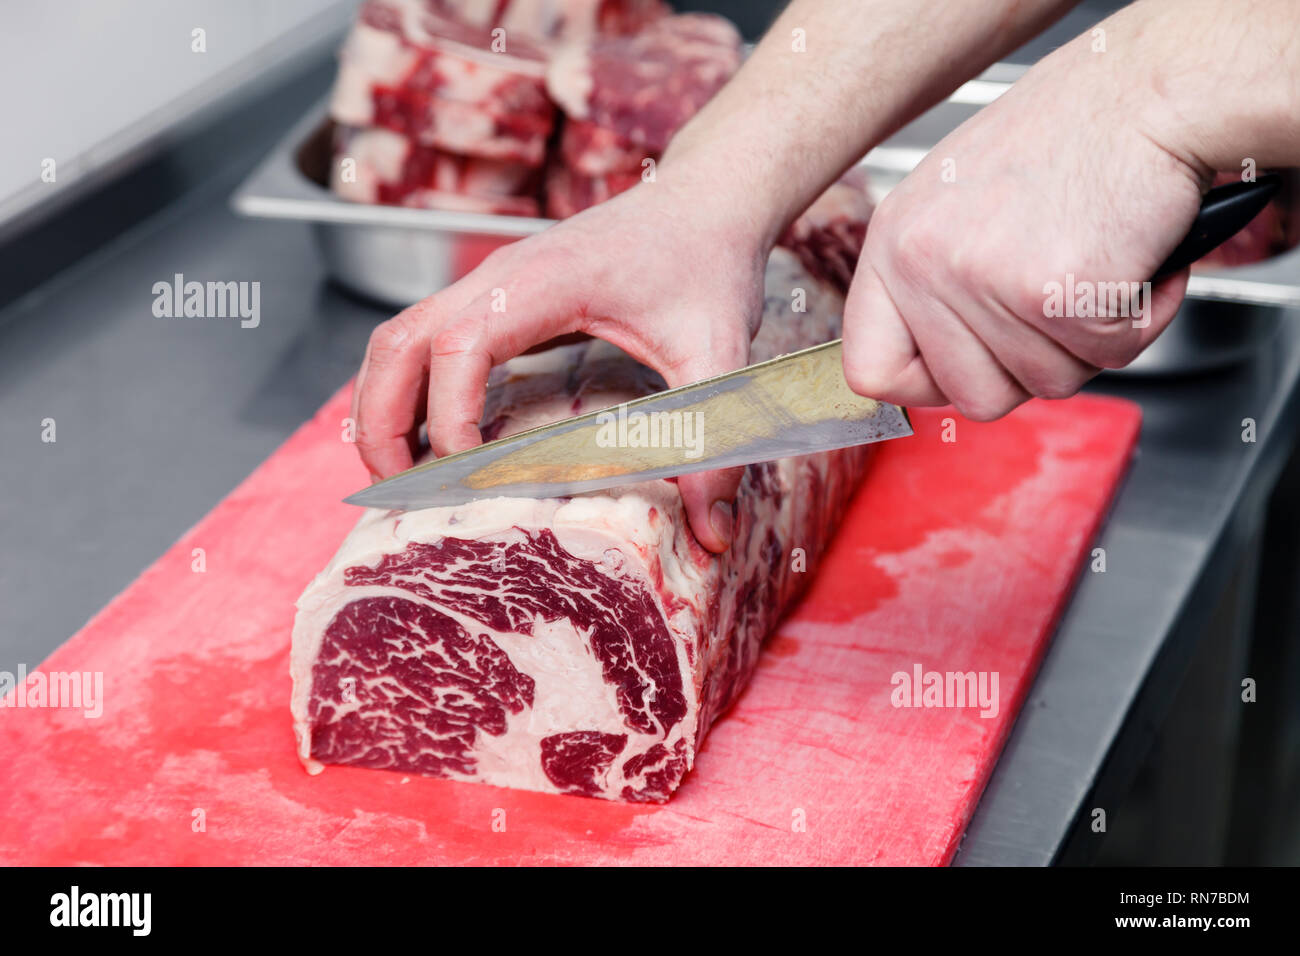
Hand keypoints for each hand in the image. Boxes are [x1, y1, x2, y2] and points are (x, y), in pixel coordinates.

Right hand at [352, 180, 767, 551]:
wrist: (708, 199)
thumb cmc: (708, 261)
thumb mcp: (719, 354)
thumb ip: (713, 443)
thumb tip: (714, 535)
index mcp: (545, 280)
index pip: (460, 347)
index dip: (450, 418)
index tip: (469, 478)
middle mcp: (502, 273)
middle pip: (400, 342)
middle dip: (384, 422)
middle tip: (398, 494)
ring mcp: (493, 279)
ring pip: (400, 336)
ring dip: (385, 404)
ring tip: (401, 475)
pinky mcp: (500, 292)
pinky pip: (428, 336)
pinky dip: (411, 388)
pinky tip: (432, 437)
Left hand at [842, 35, 1205, 418]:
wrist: (1148, 90)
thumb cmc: (1068, 137)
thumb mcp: (959, 203)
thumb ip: (935, 285)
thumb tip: (933, 367)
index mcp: (892, 244)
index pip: (871, 371)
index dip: (929, 384)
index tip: (969, 363)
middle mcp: (923, 263)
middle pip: (972, 398)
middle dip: (1031, 366)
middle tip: (1058, 303)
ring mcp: (981, 281)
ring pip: (1047, 385)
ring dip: (1090, 340)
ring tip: (1095, 264)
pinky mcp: (1050, 295)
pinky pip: (1106, 357)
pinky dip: (1138, 320)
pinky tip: (1131, 261)